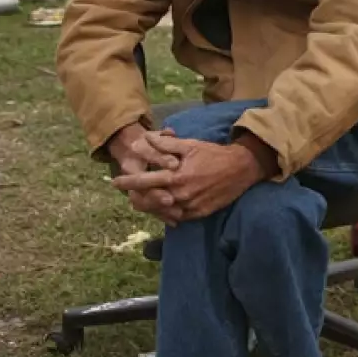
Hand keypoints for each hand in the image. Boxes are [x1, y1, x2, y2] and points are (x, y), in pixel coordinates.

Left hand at [111, 135, 270, 221]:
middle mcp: (180, 195)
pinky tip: (162, 208)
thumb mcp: (189, 145)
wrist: (242, 168)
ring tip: (143, 201)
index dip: (127, 182)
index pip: (143, 182)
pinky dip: (166, 214)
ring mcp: (190, 207)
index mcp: (175, 176)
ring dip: (150, 207)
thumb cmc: (214, 154)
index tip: (115, 182)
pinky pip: (176, 217)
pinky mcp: (198, 214)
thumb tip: (143, 139)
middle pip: (148, 202)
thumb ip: (165, 144)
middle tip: (130, 194)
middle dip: (136, 198)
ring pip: (161, 212)